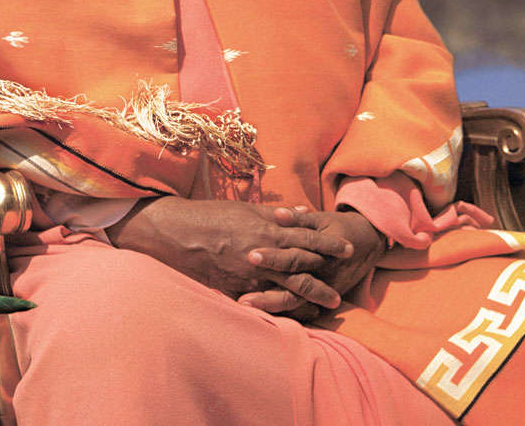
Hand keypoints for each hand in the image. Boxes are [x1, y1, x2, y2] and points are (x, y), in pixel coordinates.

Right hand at [106, 197, 352, 309]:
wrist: (176, 232)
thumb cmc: (211, 216)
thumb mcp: (246, 209)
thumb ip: (274, 214)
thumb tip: (302, 213)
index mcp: (265, 227)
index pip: (305, 236)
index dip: (328, 243)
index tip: (347, 248)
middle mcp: (261, 251)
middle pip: (301, 264)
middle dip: (324, 275)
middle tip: (344, 285)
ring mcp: (248, 273)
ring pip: (286, 285)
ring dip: (309, 294)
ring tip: (328, 304)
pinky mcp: (234, 288)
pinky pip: (261, 301)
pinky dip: (279, 307)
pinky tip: (292, 316)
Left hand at [238, 207, 387, 319]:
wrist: (366, 244)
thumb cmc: (337, 228)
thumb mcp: (320, 220)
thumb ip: (298, 219)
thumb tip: (278, 213)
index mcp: (319, 252)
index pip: (293, 255)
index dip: (272, 256)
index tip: (250, 256)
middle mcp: (321, 274)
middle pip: (291, 284)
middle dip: (266, 291)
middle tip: (242, 296)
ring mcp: (323, 290)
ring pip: (295, 302)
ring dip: (270, 305)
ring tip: (245, 305)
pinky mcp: (323, 300)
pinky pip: (303, 311)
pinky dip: (284, 314)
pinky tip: (263, 316)